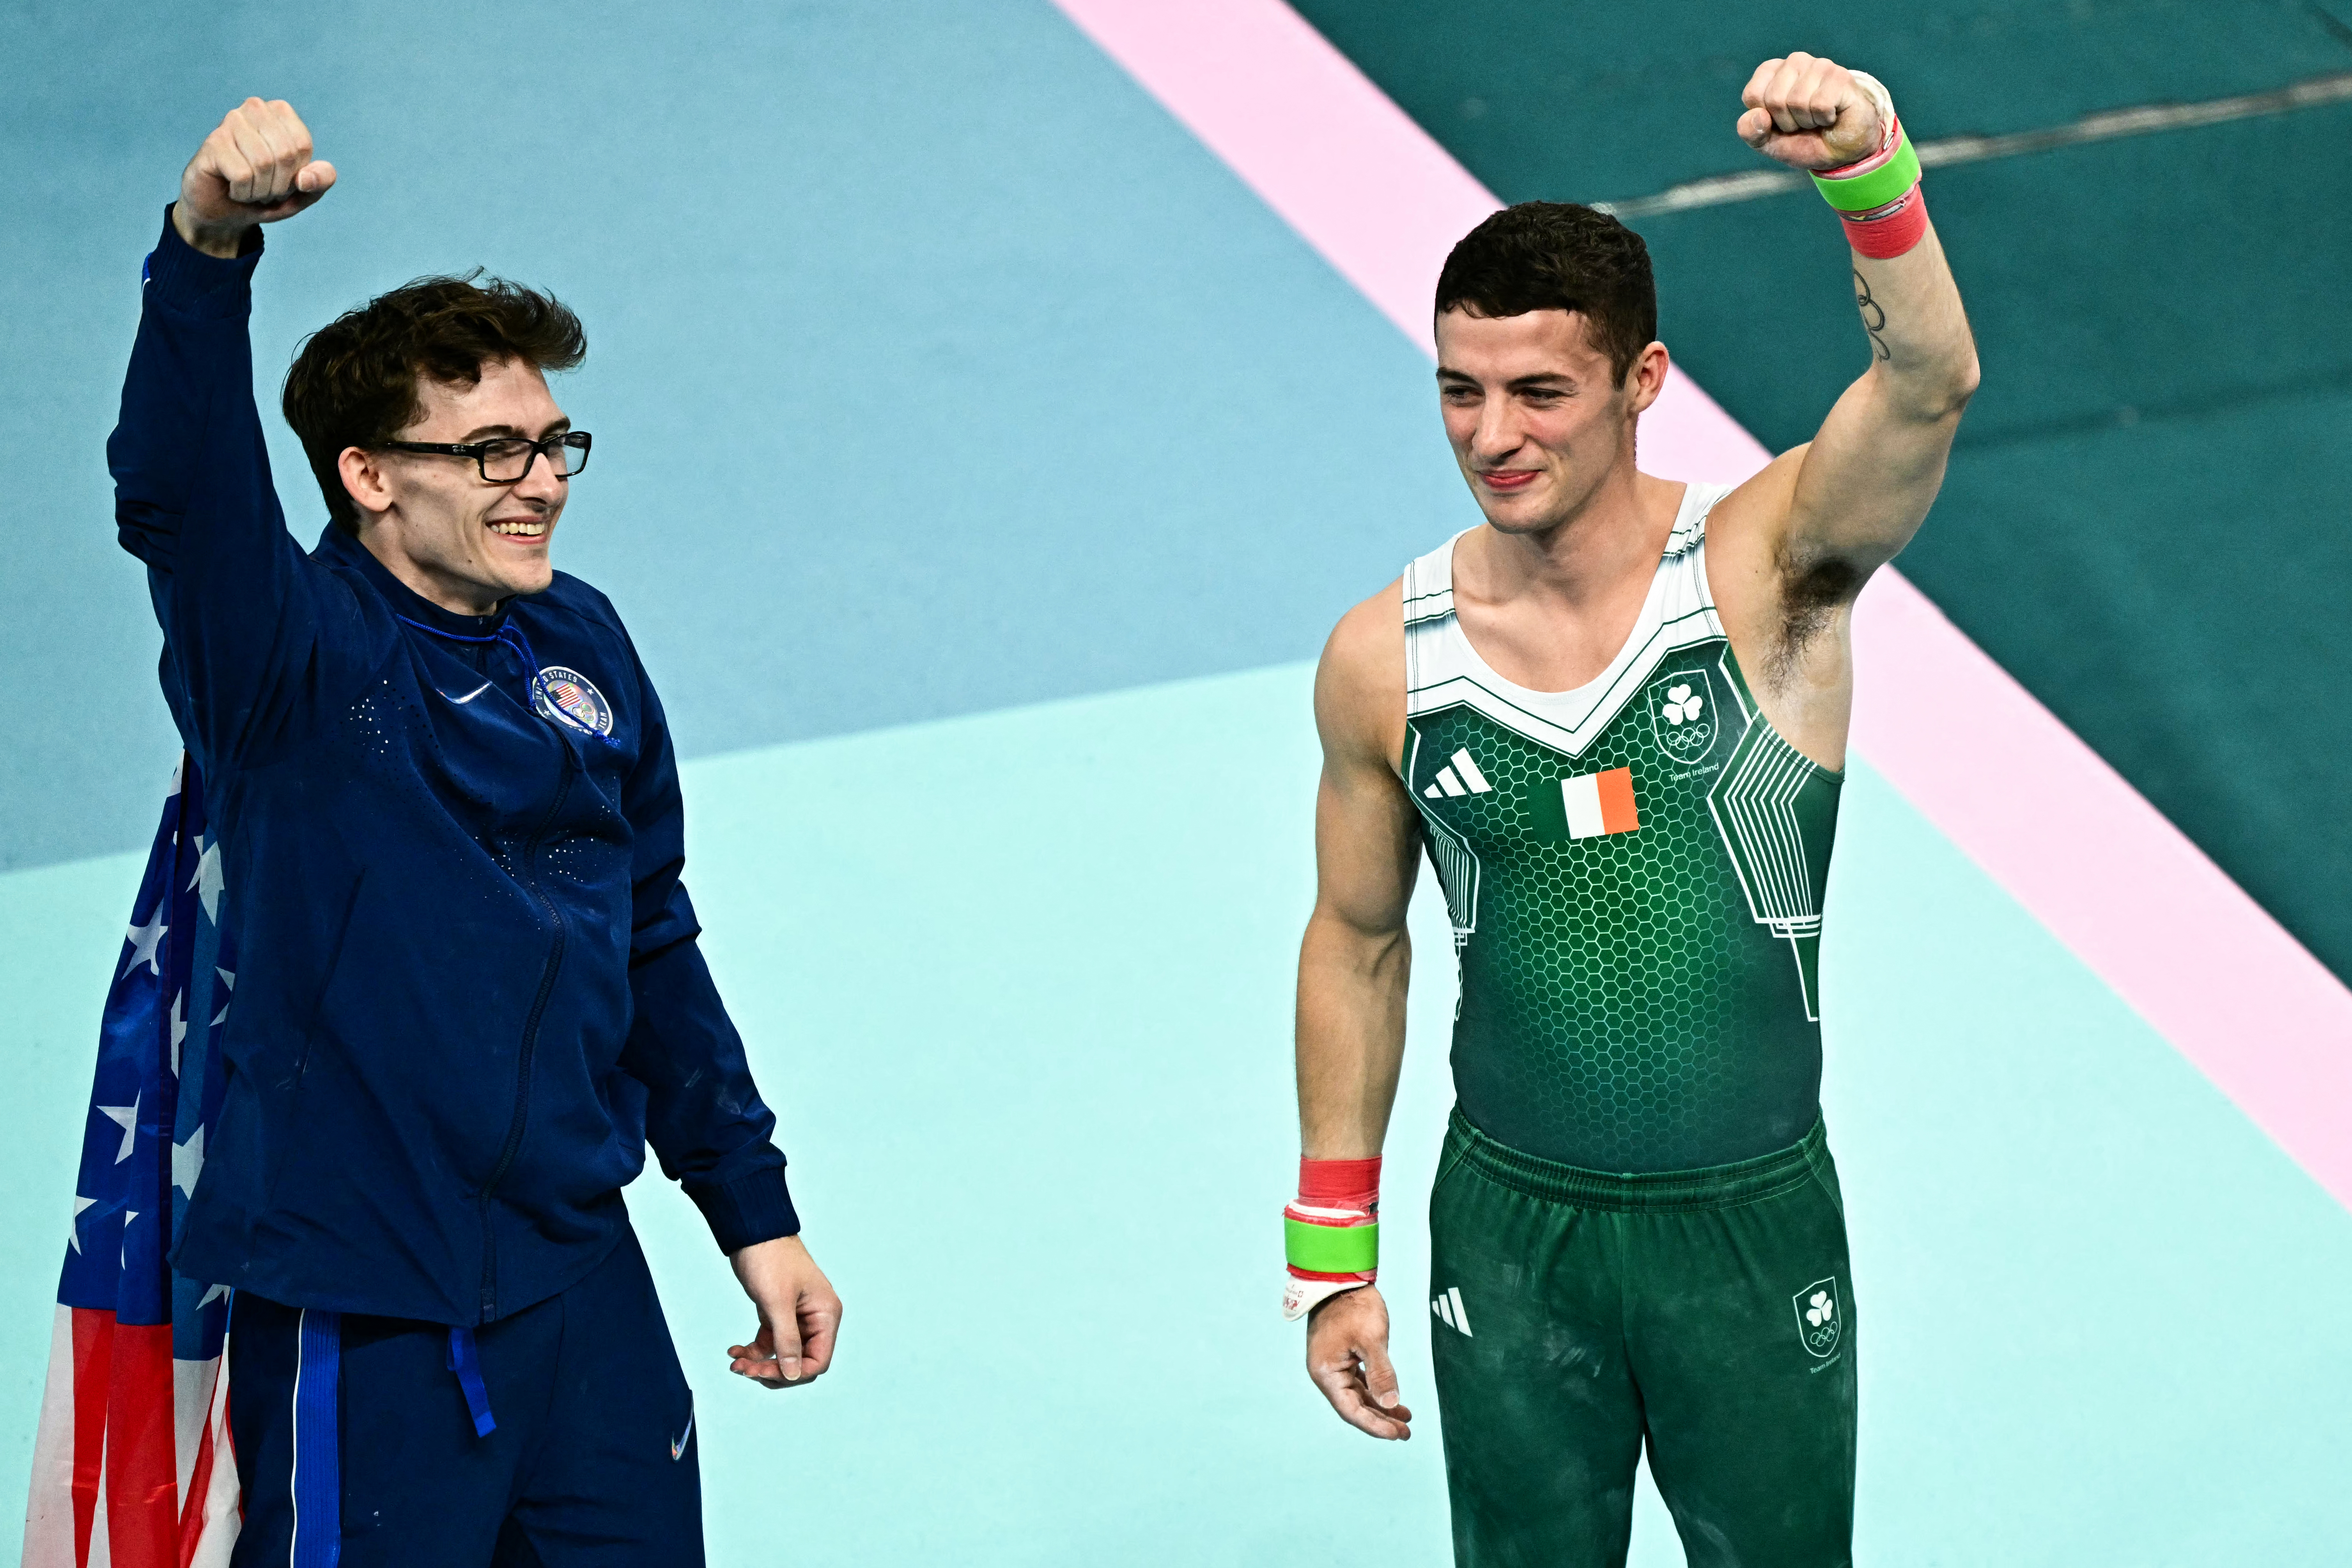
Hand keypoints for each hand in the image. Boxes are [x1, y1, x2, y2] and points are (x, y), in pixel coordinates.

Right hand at [174, 98, 335, 257]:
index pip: (302, 145)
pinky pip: (242, 175)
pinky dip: (242, 192)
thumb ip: (321, 180)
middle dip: (279, 184)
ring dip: (260, 190)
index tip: (283, 179)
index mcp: (281, 112)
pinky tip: (233, 188)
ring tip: (250, 189)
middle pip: (284, 154)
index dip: (297, 174)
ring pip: (263, 163)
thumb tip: (306, 178)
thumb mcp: (304, 191)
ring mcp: (231, 121)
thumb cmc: (266, 192)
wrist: (224, 209)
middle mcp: (255, 108)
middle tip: (265, 189)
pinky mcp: (213, 141)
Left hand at [726, 1234, 840, 1389]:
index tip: (764, 1373)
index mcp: (826, 1315)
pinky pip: (769, 1343)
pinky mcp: (777, 1314)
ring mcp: (796, 1318)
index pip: (819, 1360)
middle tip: (745, 1370)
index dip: (794, 1373)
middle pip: (800, 1362)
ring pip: (782, 1355)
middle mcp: (815, 1319)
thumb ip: (787, 1340)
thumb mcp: (777, 1302)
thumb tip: (793, 1375)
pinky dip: (753, 1351)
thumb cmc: (771, 1259)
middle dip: (773, 1370)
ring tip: (736, 1363)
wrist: (753, 1232)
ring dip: (759, 1363)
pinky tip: (734, 1351)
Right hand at [1305, 1284, 1411, 1439]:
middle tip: (1406, 1433)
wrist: (1342, 1279)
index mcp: (1326, 1373)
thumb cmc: (1354, 1306)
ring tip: (1405, 1420)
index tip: (1398, 1434)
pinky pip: (1359, 1383)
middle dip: (1381, 1421)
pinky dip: (1375, 1392)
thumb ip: (1381, 1372)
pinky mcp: (1342, 1357)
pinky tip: (1391, 1399)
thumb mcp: (1371, 1339)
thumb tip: (1391, 1403)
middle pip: (1354, 1407)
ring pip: (1358, 1396)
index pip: (1351, 1410)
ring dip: (1380, 1408)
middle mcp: (1326, 1374)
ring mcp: (1333, 1365)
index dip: (1375, 1425)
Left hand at [1736, 54, 1885, 171]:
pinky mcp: (1841, 76)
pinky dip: (1824, 119)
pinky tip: (1832, 116)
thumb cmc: (1803, 140)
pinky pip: (1820, 104)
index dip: (1765, 119)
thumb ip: (1750, 132)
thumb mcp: (1768, 143)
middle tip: (1803, 123)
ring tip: (1817, 119)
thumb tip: (1756, 115)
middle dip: (1787, 122)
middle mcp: (1795, 61)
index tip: (1780, 122)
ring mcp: (1819, 65)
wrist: (1841, 151)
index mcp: (1772, 72)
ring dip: (1807, 121)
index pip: (1752, 95)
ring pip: (1797, 101)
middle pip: (1774, 99)